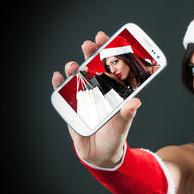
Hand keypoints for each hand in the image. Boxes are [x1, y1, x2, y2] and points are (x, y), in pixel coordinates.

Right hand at [52, 31, 141, 167]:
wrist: (100, 155)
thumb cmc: (114, 137)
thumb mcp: (122, 126)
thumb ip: (127, 114)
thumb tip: (136, 102)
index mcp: (113, 91)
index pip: (110, 67)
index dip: (108, 52)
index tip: (108, 38)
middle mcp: (98, 90)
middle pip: (93, 67)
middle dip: (91, 53)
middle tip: (90, 45)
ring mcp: (84, 97)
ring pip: (77, 76)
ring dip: (74, 68)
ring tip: (73, 65)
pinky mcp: (72, 106)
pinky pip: (63, 92)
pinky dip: (59, 84)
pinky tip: (58, 77)